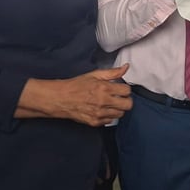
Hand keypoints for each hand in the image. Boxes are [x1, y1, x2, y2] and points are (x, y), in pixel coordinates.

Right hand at [19, 65, 133, 126]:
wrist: (61, 98)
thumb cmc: (76, 86)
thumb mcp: (94, 75)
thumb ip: (112, 72)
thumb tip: (126, 67)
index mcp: (104, 88)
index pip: (127, 91)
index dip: (125, 89)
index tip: (121, 88)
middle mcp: (103, 102)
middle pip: (128, 105)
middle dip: (126, 100)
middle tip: (119, 97)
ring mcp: (99, 113)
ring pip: (120, 114)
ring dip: (117, 108)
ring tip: (109, 103)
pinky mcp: (95, 122)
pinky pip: (110, 121)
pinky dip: (109, 115)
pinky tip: (102, 109)